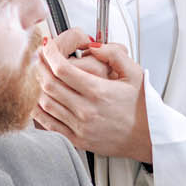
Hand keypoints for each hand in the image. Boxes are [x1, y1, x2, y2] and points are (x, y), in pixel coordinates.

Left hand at [35, 35, 150, 161]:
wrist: (149, 137)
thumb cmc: (142, 107)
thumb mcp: (135, 74)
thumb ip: (115, 54)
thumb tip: (94, 46)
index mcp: (99, 92)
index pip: (62, 69)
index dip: (50, 55)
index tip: (48, 48)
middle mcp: (86, 110)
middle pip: (49, 84)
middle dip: (39, 67)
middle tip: (39, 58)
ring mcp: (80, 126)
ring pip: (45, 103)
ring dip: (36, 87)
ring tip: (37, 75)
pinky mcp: (77, 139)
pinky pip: (48, 124)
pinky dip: (38, 111)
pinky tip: (39, 101)